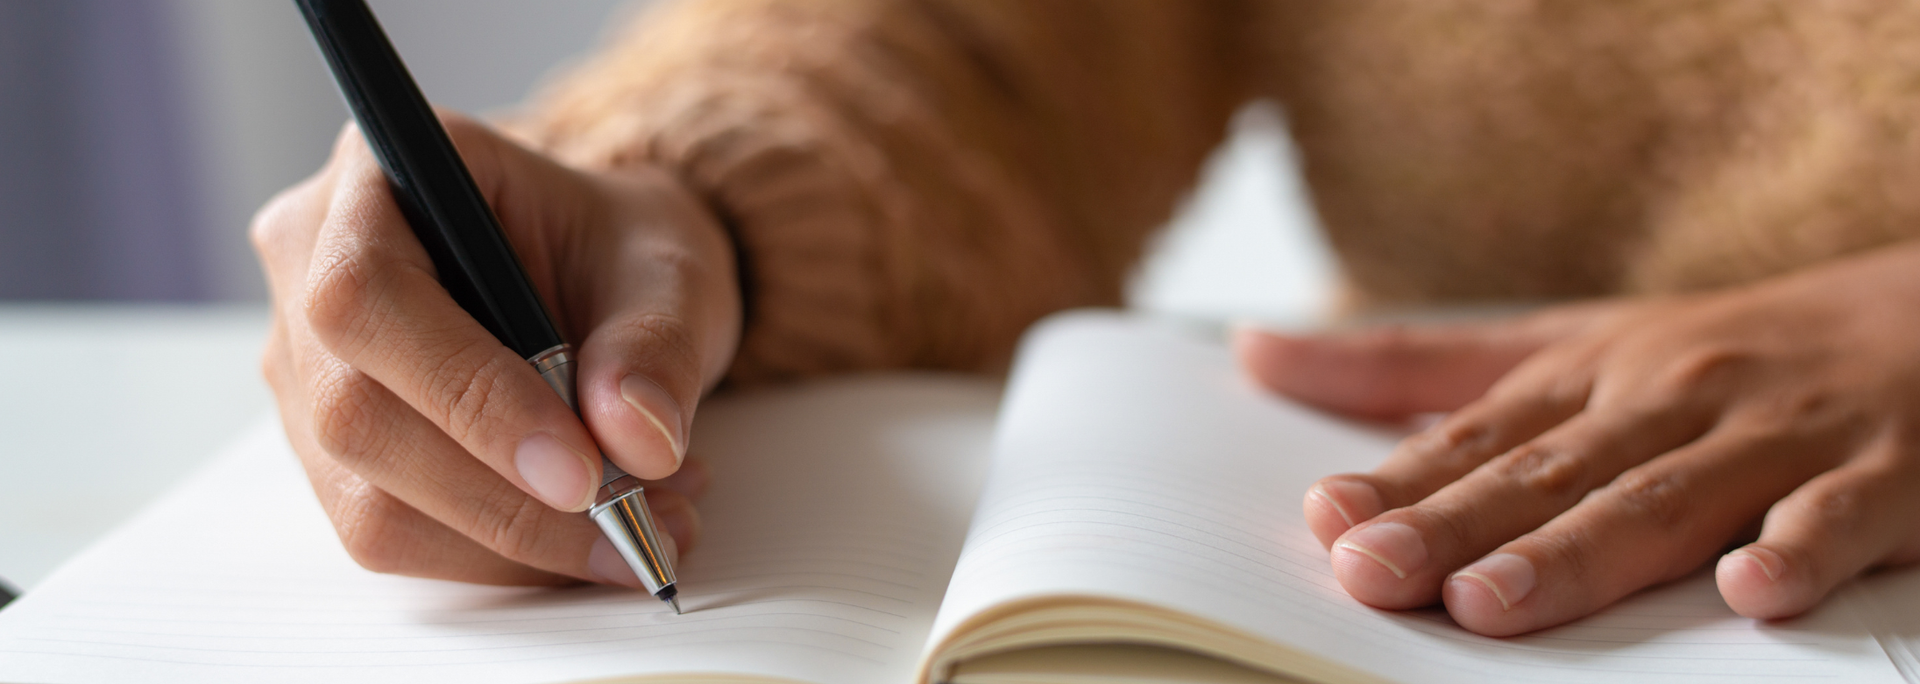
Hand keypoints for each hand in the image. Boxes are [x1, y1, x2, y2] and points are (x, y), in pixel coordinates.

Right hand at [252, 113, 737, 586]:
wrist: (610, 280)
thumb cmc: (620, 251)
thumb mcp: (669, 270)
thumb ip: (655, 344)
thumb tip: (637, 439)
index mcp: (378, 173)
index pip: (369, 296)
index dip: (467, 394)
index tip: (580, 470)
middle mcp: (311, 267)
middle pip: (356, 413)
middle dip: (504, 496)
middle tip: (632, 523)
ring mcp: (307, 368)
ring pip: (368, 498)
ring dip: (512, 543)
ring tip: (638, 529)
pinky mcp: (332, 453)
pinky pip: (392, 534)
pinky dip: (500, 559)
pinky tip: (588, 541)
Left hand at [1236, 241, 1919, 635]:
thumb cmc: (1721, 351)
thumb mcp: (1572, 341)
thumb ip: (1419, 366)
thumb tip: (1254, 351)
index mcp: (1592, 375)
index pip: (1482, 437)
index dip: (1402, 479)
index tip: (1325, 519)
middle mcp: (1670, 398)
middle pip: (1551, 473)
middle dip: (1457, 525)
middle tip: (1373, 573)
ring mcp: (1777, 436)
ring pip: (1666, 499)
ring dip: (1579, 551)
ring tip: (1495, 603)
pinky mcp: (1886, 474)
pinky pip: (1840, 518)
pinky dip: (1798, 549)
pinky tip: (1749, 592)